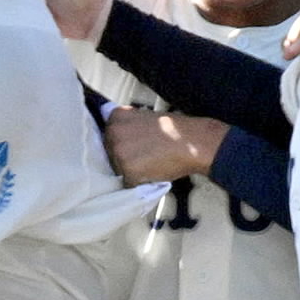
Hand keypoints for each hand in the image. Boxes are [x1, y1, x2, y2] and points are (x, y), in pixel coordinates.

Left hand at [102, 107, 227, 185]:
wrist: (192, 142)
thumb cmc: (174, 131)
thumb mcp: (143, 116)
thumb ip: (126, 125)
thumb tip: (114, 136)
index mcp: (115, 116)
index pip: (107, 136)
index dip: (121, 143)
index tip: (133, 145)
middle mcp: (113, 132)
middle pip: (109, 153)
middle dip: (123, 157)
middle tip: (145, 154)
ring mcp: (119, 152)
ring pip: (117, 169)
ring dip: (130, 170)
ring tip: (149, 162)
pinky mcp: (128, 171)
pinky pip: (127, 183)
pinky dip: (138, 182)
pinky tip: (151, 171)